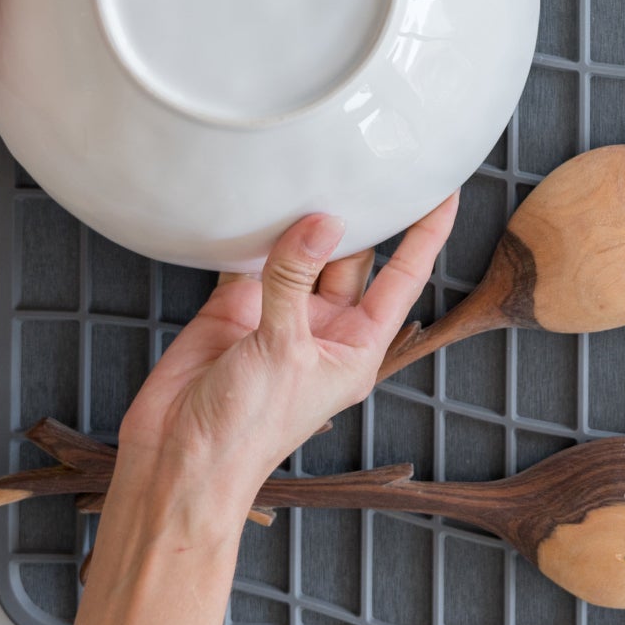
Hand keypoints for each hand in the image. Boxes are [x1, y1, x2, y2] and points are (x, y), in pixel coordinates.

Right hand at [115, 197, 458, 525]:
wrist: (178, 462)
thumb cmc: (247, 430)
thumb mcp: (283, 351)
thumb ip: (296, 281)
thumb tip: (320, 222)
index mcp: (358, 345)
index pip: (404, 276)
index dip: (427, 234)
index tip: (445, 190)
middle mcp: (325, 326)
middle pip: (355, 256)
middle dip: (363, 215)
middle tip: (369, 162)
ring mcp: (280, 315)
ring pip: (304, 252)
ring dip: (307, 218)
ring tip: (319, 166)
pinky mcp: (236, 307)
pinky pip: (252, 257)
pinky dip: (254, 230)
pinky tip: (260, 195)